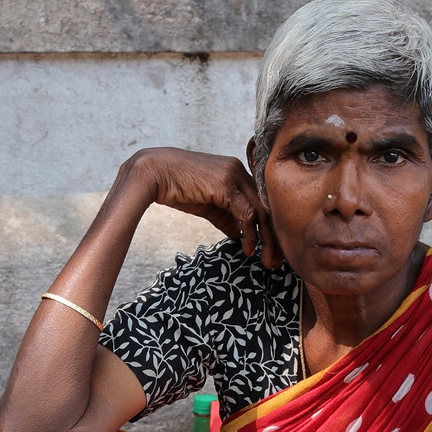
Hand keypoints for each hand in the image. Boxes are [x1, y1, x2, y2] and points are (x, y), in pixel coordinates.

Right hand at [125, 148, 281, 268]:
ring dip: (266, 239)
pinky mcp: (224, 184)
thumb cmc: (176, 187)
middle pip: (266, 206)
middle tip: (276, 261)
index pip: (260, 202)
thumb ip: (225, 217)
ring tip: (266, 260)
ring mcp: (233, 175)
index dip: (268, 227)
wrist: (155, 173)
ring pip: (260, 210)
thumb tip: (238, 233)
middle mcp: (239, 171)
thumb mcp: (206, 206)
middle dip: (273, 236)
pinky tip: (248, 248)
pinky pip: (246, 212)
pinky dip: (251, 233)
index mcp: (236, 174)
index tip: (270, 251)